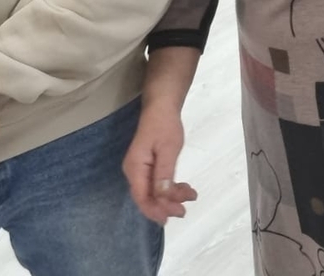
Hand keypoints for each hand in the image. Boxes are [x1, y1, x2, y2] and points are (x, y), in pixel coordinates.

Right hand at [122, 101, 197, 223]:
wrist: (161, 107)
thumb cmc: (164, 125)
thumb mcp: (168, 148)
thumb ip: (164, 173)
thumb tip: (163, 196)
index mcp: (135, 168)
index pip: (142, 197)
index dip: (156, 209)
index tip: (173, 216)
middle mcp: (134, 172)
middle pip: (147, 196)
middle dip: (166, 205)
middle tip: (185, 209)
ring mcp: (140, 169)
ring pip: (153, 191)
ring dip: (171, 196)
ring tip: (190, 195)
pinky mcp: (148, 166)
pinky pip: (157, 183)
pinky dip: (170, 187)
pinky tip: (184, 188)